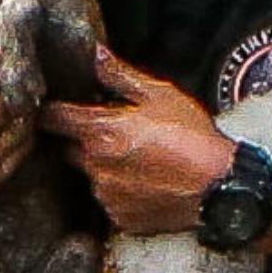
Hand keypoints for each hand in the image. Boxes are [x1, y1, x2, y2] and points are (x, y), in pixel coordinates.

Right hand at [0, 50, 31, 245]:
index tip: (3, 50)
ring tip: (15, 100)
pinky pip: (19, 154)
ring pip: (25, 124)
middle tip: (14, 74)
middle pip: (17, 93)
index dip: (1, 55)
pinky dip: (19, 138)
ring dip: (23, 109)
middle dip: (15, 81)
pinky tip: (10, 128)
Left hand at [39, 49, 234, 235]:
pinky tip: (148, 182)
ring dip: (106, 166)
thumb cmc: (192, 136)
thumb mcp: (159, 95)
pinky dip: (122, 191)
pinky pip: (111, 200)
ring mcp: (106, 195)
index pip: (53, 118)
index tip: (57, 109)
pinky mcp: (119, 217)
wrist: (220, 185)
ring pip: (92, 175)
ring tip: (142, 159)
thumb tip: (94, 55)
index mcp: (99, 131)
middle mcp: (94, 166)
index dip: (52, 111)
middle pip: (70, 149)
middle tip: (116, 133)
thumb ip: (119, 76)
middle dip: (85, 140)